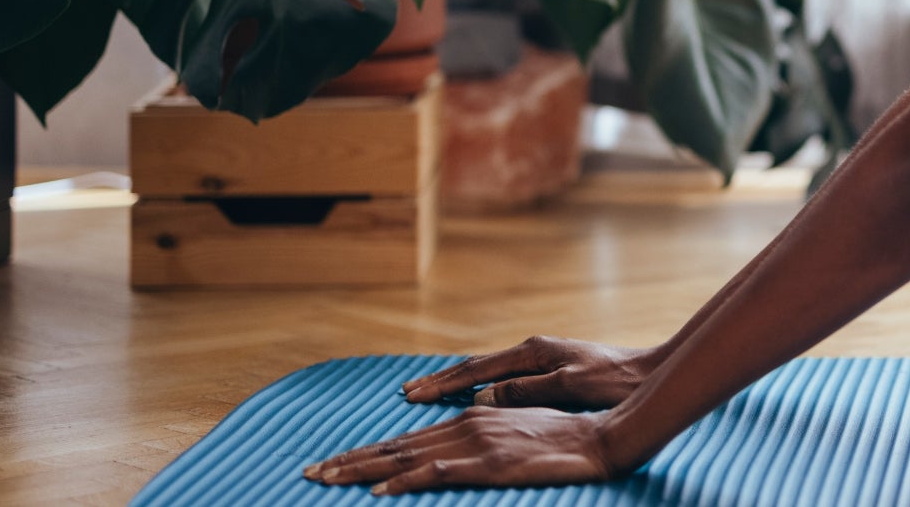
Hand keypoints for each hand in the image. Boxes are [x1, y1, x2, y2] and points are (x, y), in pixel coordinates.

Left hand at [304, 406, 617, 493]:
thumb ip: (486, 439)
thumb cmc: (564, 439)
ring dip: (362, 467)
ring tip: (326, 477)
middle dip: (350, 460)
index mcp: (472, 419)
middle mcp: (466, 425)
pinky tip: (380, 489)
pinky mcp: (488, 462)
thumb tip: (458, 451)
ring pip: (406, 455)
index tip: (334, 461)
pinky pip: (437, 471)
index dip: (368, 451)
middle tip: (309, 471)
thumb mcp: (518, 434)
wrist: (599, 439)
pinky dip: (405, 479)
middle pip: (396, 445)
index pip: (408, 439)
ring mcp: (476, 443)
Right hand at [400, 336, 659, 410]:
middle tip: (406, 392)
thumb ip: (527, 390)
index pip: (477, 369)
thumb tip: (483, 396)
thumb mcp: (570, 386)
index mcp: (534, 352)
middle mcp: (533, 350)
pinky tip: (472, 393)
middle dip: (440, 380)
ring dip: (457, 382)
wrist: (647, 374)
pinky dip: (480, 384)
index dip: (443, 384)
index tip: (412, 394)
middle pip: (476, 366)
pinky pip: (504, 377)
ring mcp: (541, 358)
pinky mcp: (551, 368)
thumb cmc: (614, 382)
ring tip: (427, 391)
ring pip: (488, 370)